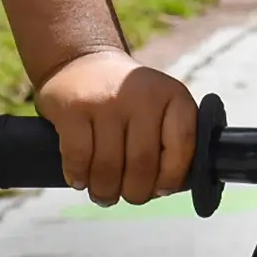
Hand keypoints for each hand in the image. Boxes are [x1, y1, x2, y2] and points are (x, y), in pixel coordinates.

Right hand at [36, 49, 196, 205]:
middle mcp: (142, 97)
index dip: (173, 176)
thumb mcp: (162, 105)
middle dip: (135, 192)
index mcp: (173, 96)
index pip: (182, 145)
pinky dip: (79, 177)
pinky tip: (80, 180)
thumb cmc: (129, 98)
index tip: (161, 190)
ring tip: (104, 194)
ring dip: (105, 191)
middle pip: (142, 164)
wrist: (85, 60)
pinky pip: (78, 158)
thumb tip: (167, 189)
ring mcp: (107, 102)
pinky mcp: (74, 109)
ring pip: (108, 167)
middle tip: (128, 196)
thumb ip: (172, 139)